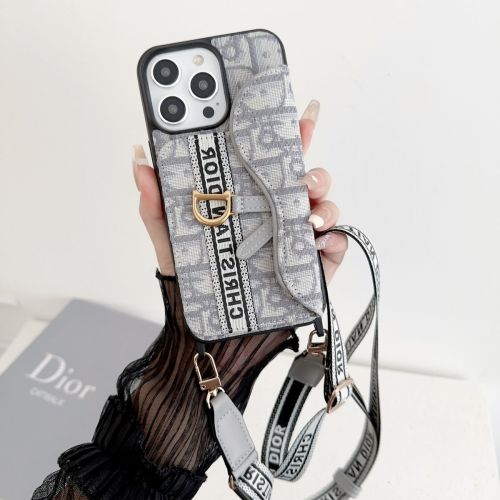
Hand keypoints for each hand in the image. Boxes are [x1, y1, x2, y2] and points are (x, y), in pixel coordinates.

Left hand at [132, 99, 346, 281]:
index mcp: (250, 198)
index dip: (288, 132)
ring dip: (323, 204)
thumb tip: (140, 156)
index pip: (272, 159)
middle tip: (301, 177)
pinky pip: (336, 244)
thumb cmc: (196, 276)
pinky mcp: (315, 263)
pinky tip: (318, 243)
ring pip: (325, 205)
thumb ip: (155, 201)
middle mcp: (278, 211)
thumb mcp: (171, 236)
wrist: (214, 323)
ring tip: (306, 217)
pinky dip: (333, 240)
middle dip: (312, 170)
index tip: (299, 110)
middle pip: (306, 177)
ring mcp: (299, 236)